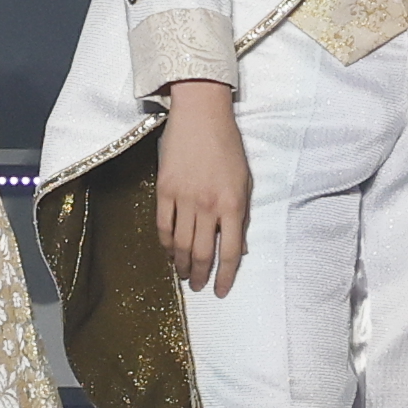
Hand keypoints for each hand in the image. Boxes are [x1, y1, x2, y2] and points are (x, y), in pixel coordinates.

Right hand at [154, 80, 251, 294]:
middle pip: (200, 252)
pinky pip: (162, 225)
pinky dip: (164, 243)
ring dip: (180, 263)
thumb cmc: (228, 146)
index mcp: (233, 205)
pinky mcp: (164, 190)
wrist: (201, 116)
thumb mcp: (245, 181)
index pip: (229, 252)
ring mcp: (184, 198)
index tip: (221, 291)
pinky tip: (168, 251)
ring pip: (179, 243)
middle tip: (198, 286)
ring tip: (182, 274)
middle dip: (200, 274)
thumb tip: (238, 247)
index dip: (225, 276)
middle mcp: (208, 206)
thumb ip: (242, 215)